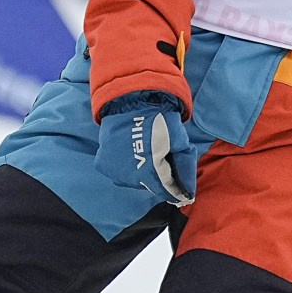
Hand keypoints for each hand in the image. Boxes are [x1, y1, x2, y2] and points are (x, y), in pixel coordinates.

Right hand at [96, 91, 197, 206]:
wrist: (130, 101)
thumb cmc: (158, 119)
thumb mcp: (180, 140)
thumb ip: (185, 166)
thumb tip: (188, 190)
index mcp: (149, 170)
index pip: (165, 191)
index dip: (175, 191)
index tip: (183, 191)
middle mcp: (129, 176)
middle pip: (149, 185)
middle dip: (159, 176)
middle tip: (162, 158)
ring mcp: (113, 171)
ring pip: (133, 180)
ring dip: (141, 171)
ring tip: (145, 152)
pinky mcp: (103, 164)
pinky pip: (118, 172)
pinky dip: (126, 166)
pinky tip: (131, 151)